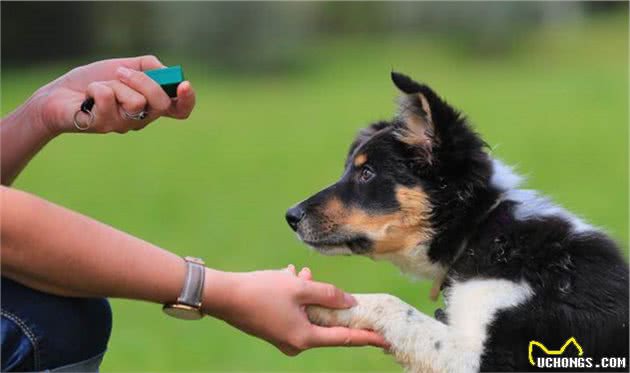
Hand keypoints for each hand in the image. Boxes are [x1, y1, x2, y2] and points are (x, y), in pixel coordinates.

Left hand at [34, 55, 195, 134]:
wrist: (59, 93)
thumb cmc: (94, 80)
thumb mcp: (126, 66)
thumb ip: (150, 67)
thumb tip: (166, 72)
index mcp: (151, 105)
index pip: (180, 110)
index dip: (187, 100)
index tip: (184, 85)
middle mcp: (141, 119)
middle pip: (161, 104)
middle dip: (143, 81)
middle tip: (121, 72)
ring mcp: (123, 125)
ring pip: (136, 101)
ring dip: (115, 83)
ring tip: (101, 86)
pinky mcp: (104, 126)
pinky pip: (108, 98)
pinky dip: (96, 87)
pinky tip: (87, 95)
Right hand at [204, 266, 387, 355]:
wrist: (223, 296)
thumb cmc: (261, 291)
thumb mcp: (300, 288)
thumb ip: (328, 294)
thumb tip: (350, 302)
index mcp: (305, 338)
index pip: (344, 338)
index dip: (367, 337)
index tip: (386, 339)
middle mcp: (295, 343)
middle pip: (325, 323)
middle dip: (327, 301)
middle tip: (326, 285)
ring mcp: (282, 338)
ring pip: (307, 313)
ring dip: (308, 293)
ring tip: (300, 274)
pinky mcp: (273, 328)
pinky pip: (293, 312)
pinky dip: (294, 296)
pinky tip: (288, 277)